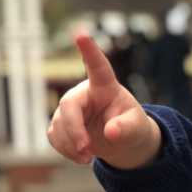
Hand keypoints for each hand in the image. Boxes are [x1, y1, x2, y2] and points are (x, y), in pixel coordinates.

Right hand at [47, 34, 161, 168]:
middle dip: (75, 131)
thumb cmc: (131, 125)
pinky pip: (55, 137)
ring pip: (59, 125)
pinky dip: (66, 151)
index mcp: (105, 87)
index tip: (81, 33)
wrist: (120, 138)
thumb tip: (111, 133)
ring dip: (72, 145)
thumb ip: (127, 128)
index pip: (98, 67)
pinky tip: (81, 156)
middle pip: (68, 106)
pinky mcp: (60, 122)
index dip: (89, 51)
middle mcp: (84, 93)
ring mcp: (69, 108)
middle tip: (87, 151)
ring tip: (89, 157)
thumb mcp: (137, 128)